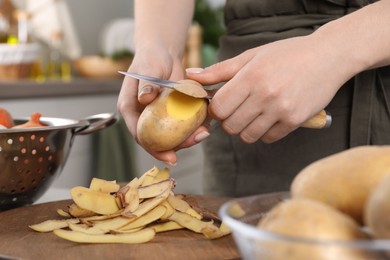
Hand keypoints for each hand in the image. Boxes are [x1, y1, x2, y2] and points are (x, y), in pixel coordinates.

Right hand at [117, 46, 208, 164]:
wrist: (164, 53)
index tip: (171, 157)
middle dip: (177, 146)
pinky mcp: (171, 114)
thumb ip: (146, 84)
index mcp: (131, 110)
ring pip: (171, 136)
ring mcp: (158, 117)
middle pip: (158, 141)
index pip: (140, 135)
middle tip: (197, 140)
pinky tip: (206, 123)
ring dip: (188, 137)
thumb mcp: (148, 68)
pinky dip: (193, 126)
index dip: (154, 149)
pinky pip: (181, 125)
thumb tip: (144, 99)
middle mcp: (143, 117)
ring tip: (205, 132)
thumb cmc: (151, 58)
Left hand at [187, 34, 351, 142]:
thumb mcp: (251, 56)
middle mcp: (265, 95)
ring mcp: (281, 110)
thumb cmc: (286, 54)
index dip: (215, 110)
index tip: (221, 105)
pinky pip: (268, 138)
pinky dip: (263, 133)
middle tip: (236, 110)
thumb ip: (220, 70)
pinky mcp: (295, 121)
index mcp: (251, 77)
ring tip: (252, 115)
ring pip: (247, 136)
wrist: (328, 57)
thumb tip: (192, 76)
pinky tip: (268, 118)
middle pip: (230, 126)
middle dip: (228, 121)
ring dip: (244, 129)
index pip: (219, 108)